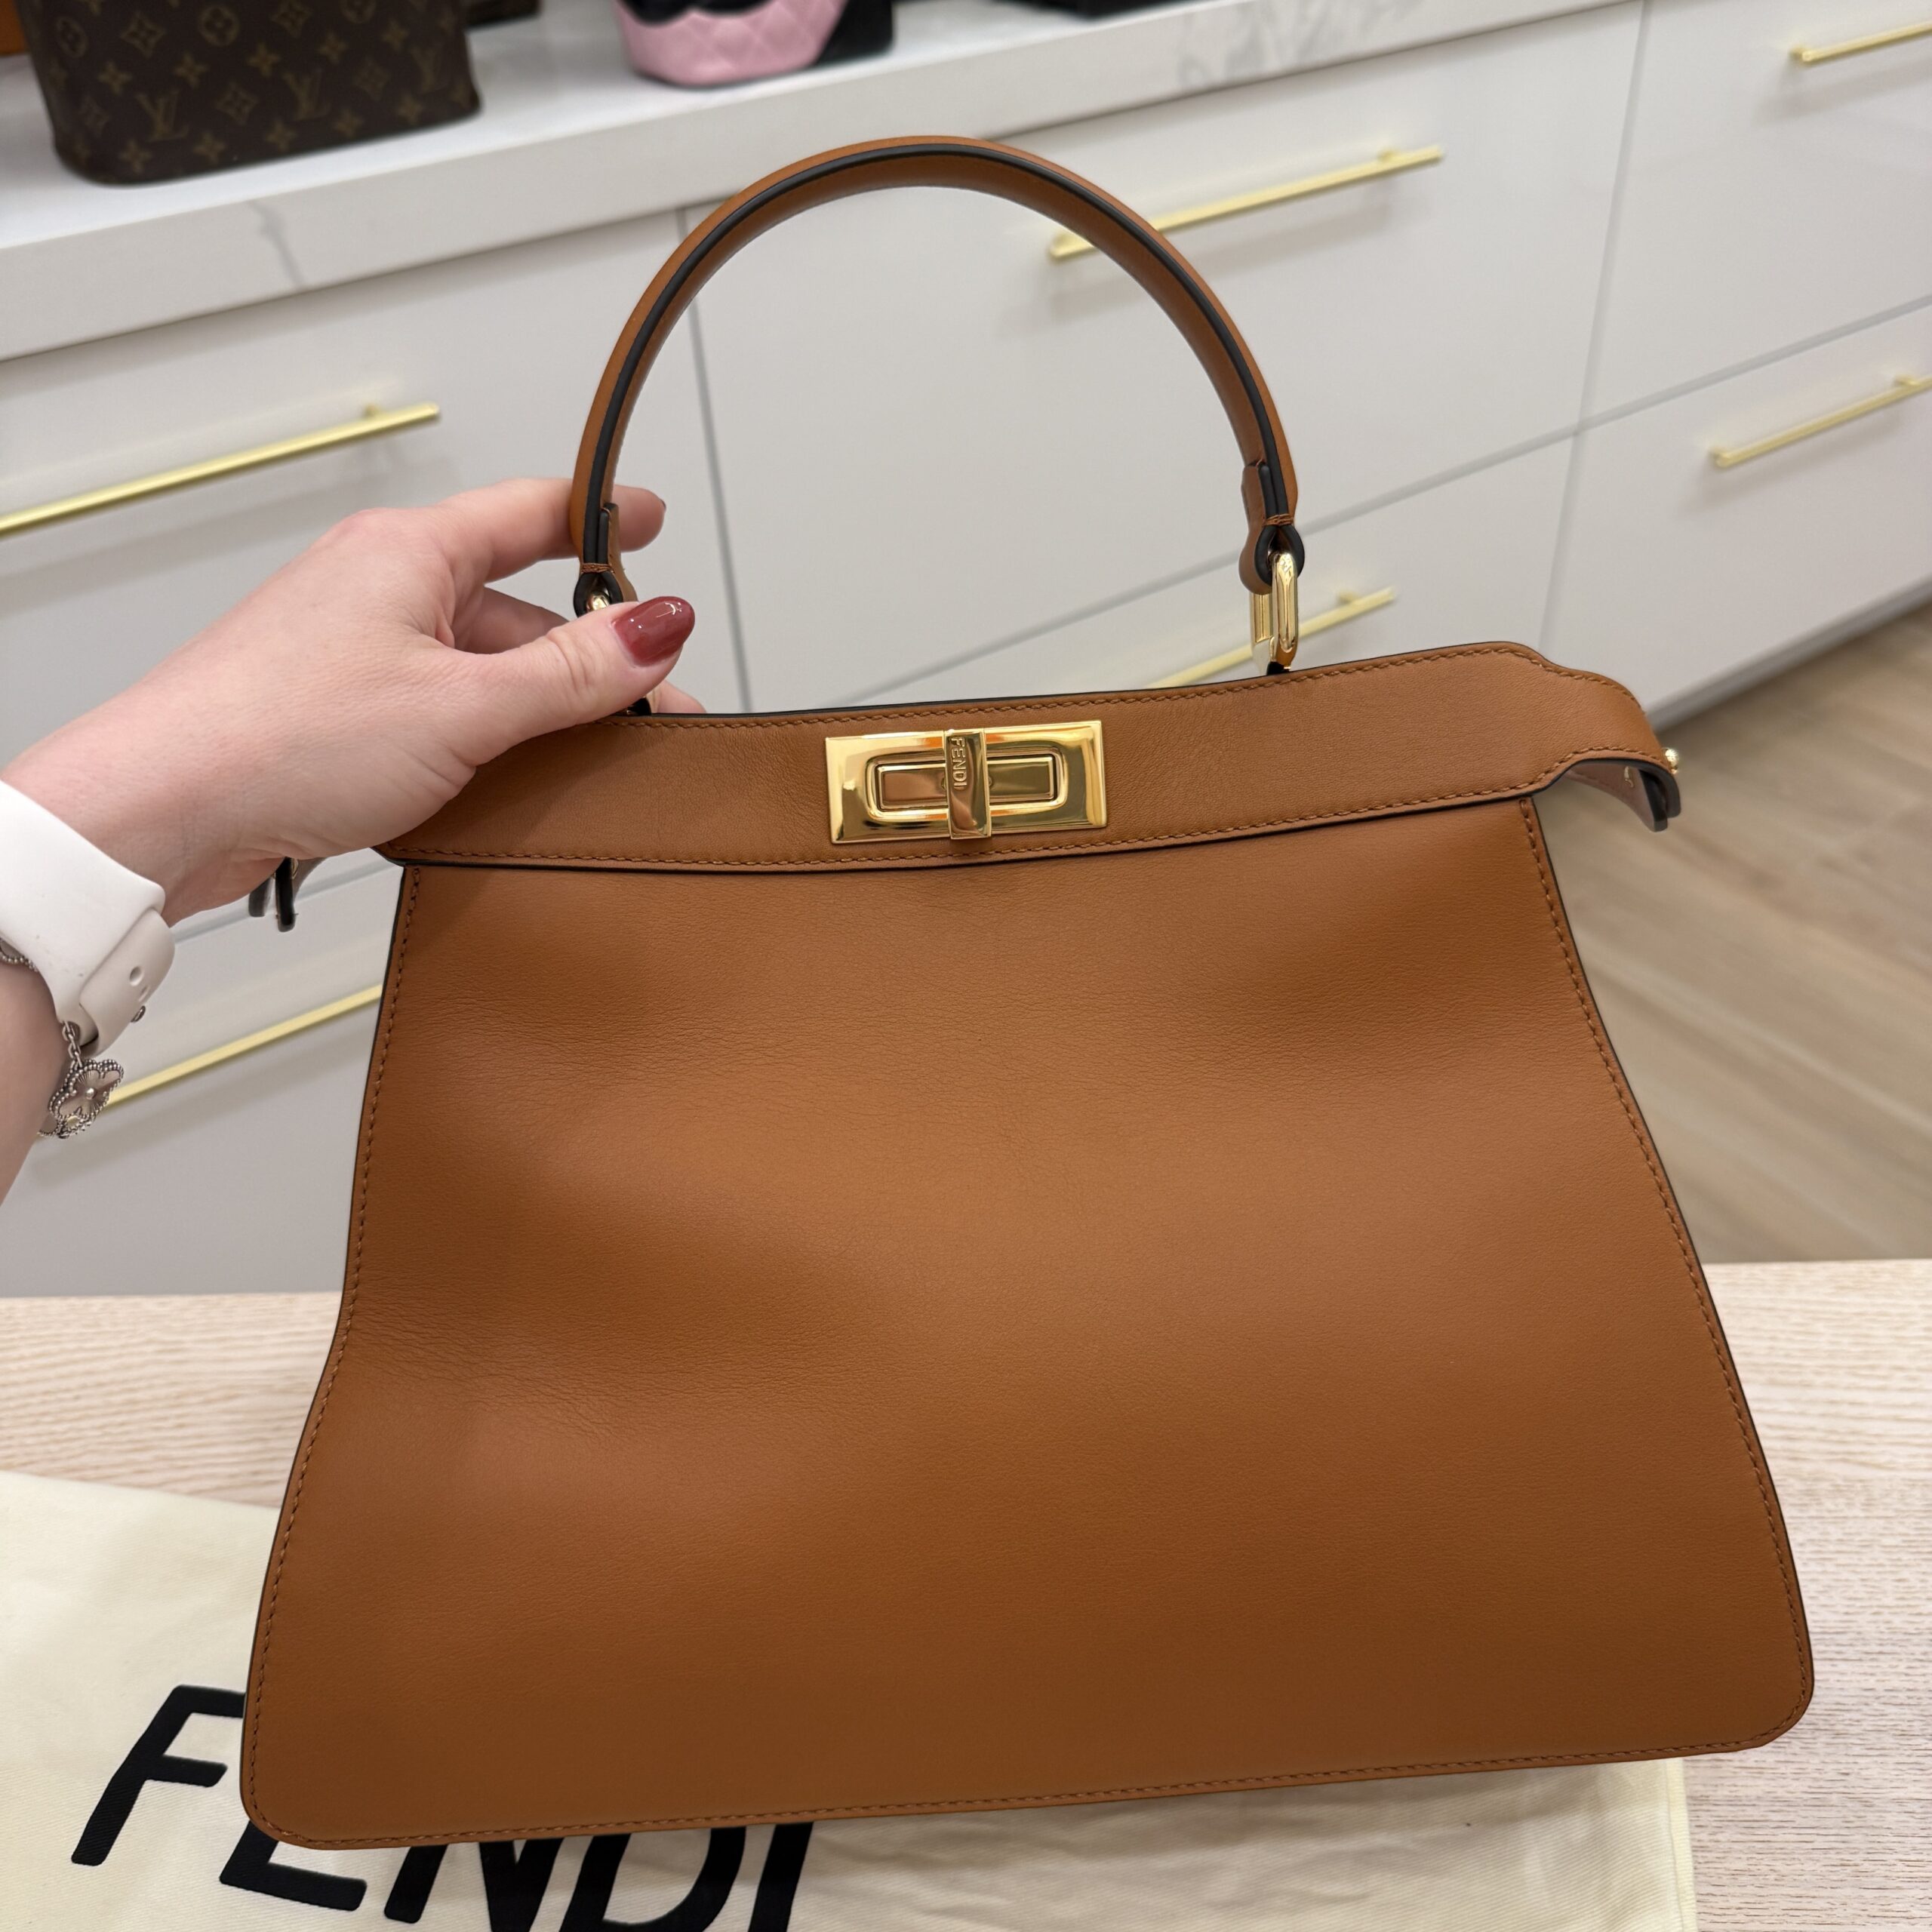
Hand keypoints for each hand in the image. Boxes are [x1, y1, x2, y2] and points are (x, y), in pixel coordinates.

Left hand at [0, 478, 697, 922]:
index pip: (529, 512)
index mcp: (410, 553)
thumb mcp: (464, 705)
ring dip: (535, 713)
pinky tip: (506, 789)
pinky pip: (438, 715)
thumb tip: (657, 626)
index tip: (652, 520)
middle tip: (650, 707)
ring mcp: (355, 653)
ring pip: (478, 671)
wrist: (163, 810)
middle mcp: (379, 590)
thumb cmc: (279, 736)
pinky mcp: (337, 715)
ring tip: (582, 761)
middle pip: (516, 610)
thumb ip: (572, 671)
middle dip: (587, 659)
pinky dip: (482, 746)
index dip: (601, 516)